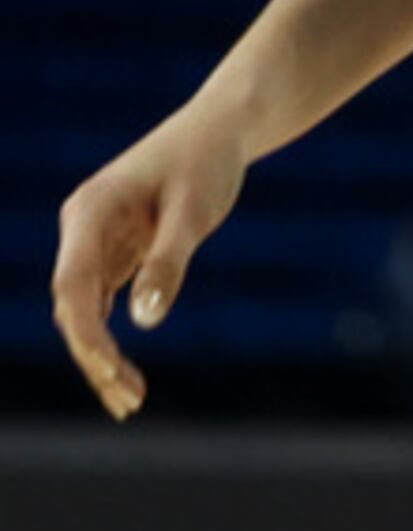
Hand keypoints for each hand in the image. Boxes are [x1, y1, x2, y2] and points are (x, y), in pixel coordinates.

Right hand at [50, 108, 252, 419]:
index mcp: (89, 214)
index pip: (72, 287)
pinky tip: (125, 374)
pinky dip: (111, 337)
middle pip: (73, 306)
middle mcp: (82, 231)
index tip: (111, 372)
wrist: (223, 127)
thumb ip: (169, 262)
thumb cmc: (210, 161)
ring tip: (131, 401)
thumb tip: (144, 322)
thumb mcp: (196, 210)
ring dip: (101, 356)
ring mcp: (95, 242)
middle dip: (95, 357)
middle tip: (130, 402)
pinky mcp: (116, 251)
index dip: (86, 335)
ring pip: (84, 310)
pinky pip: (102, 303)